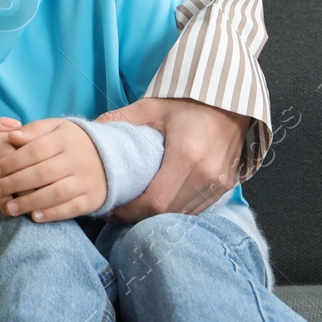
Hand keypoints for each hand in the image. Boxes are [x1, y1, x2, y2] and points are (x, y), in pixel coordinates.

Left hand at [0, 117, 106, 222]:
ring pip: (55, 193)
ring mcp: (86, 181)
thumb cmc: (72, 142)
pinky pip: (71, 208)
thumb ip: (35, 130)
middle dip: (14, 183)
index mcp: (65, 139)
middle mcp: (77, 160)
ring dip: (30, 202)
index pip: (34, 151)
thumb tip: (12, 137)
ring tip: (9, 208)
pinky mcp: (92, 199)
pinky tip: (34, 217)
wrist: (111, 157)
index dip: (11, 162)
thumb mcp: (56, 127)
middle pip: (42, 173)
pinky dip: (52, 214)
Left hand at [93, 97, 247, 221]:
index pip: (155, 200)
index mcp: (186, 155)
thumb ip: (120, 120)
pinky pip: (197, 208)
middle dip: (140, 217)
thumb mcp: (151, 107)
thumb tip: (90, 132)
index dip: (130, 212)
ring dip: (158, 217)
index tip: (112, 210)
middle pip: (167, 212)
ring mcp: (218, 183)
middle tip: (118, 212)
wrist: (230, 103)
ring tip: (135, 210)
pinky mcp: (225, 187)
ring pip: (183, 214)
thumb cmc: (189, 103)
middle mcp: (205, 174)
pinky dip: (176, 210)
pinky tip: (160, 203)